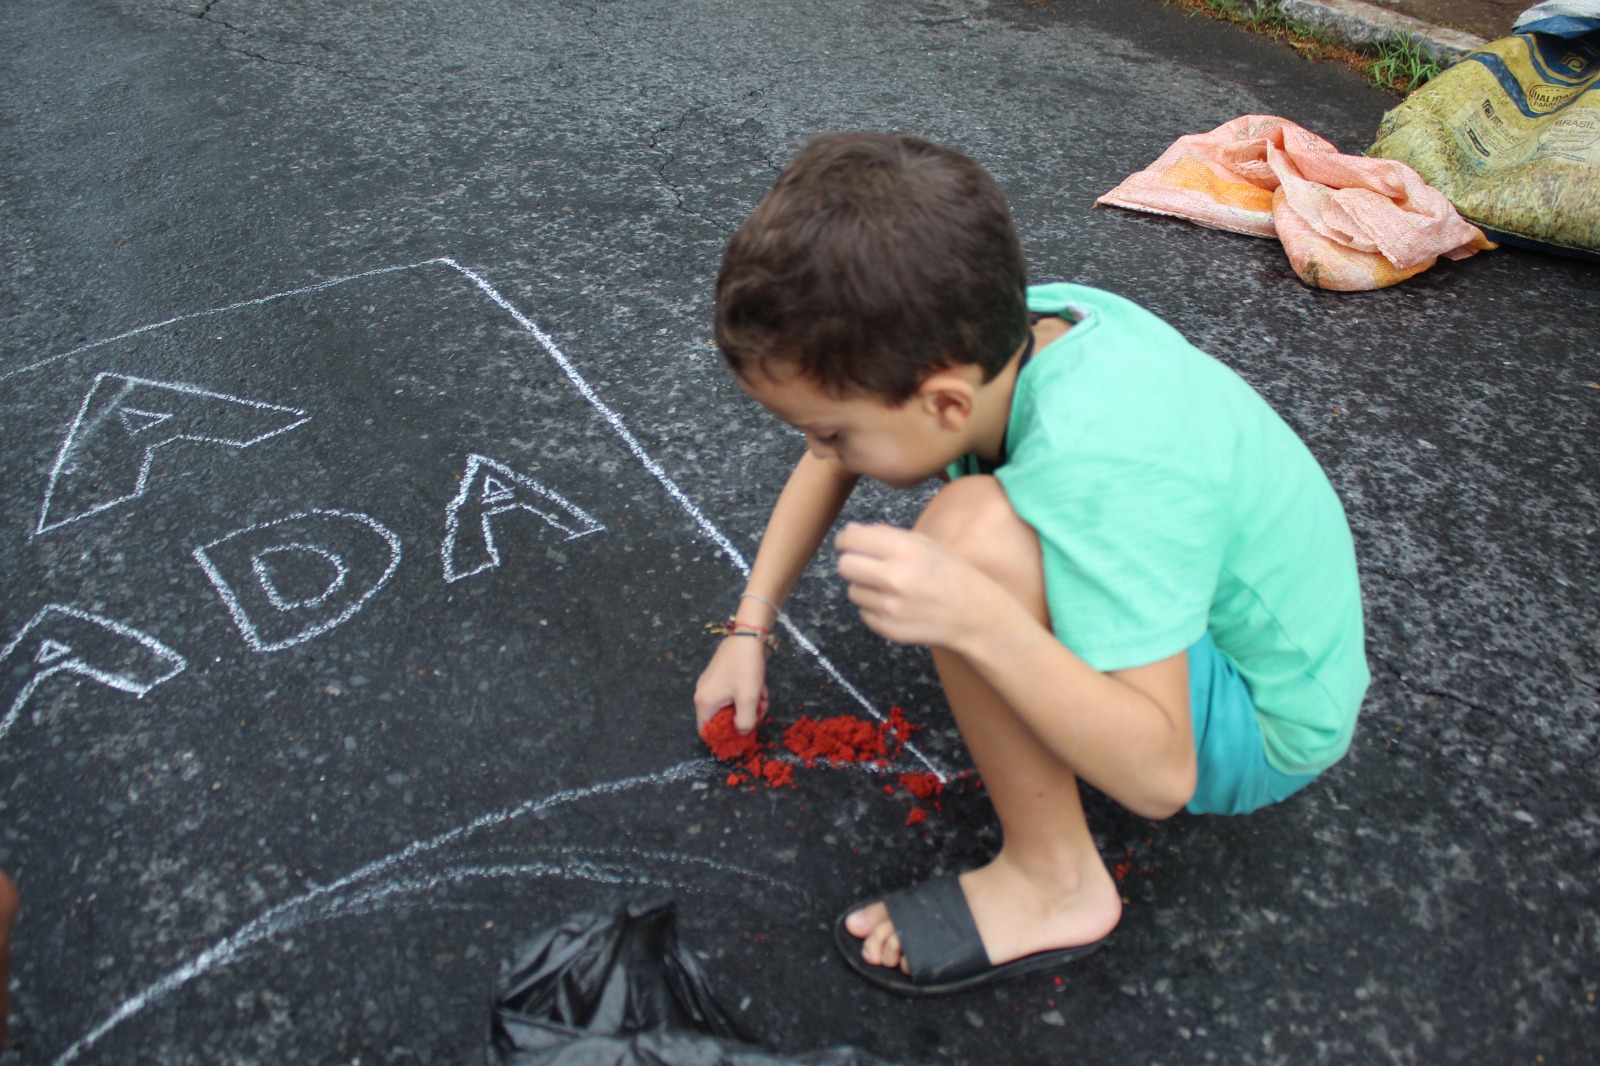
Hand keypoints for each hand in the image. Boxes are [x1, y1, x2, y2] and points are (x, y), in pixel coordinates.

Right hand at [693, 634, 769, 734]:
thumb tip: (742, 732)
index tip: (742, 737)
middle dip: (744, 716)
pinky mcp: (721, 677)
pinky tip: (759, 686)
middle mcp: (703, 694)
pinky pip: (732, 694)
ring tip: (762, 695)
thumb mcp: (748, 698)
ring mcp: (711, 685)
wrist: (748, 635)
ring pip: (731, 706)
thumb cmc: (745, 668)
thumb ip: (745, 722)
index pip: (707, 731)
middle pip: (722, 719)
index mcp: (704, 702)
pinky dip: (746, 694)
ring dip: (749, 705)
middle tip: (760, 709)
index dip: (723, 738)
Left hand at [834, 522, 1008, 650]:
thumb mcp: (926, 543)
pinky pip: (864, 612)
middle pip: (844, 565)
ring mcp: (890, 607)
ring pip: (852, 591)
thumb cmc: (953, 574)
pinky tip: (897, 605)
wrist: (976, 615)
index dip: (846, 539)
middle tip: (869, 565)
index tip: (848, 543)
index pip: (850, 539)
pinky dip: (874, 608)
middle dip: (853, 563)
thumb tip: (850, 531)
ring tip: (891, 587)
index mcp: (904, 549)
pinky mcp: (888, 629)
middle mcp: (894, 577)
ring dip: (866, 587)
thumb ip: (886, 535)